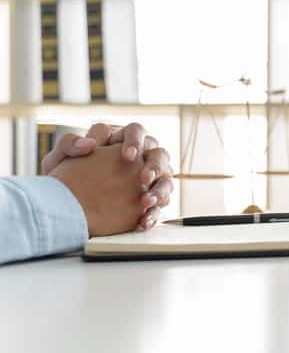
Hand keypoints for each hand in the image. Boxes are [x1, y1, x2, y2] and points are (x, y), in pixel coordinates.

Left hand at [41, 122, 173, 229]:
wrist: (65, 208)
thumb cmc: (64, 178)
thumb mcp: (58, 160)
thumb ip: (69, 144)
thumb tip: (89, 144)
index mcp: (121, 141)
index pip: (137, 131)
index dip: (136, 141)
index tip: (127, 156)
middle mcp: (140, 158)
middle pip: (159, 154)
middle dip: (155, 166)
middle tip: (142, 179)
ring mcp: (148, 181)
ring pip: (166, 180)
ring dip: (160, 190)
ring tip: (145, 202)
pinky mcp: (149, 201)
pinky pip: (160, 206)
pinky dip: (153, 214)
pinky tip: (143, 222)